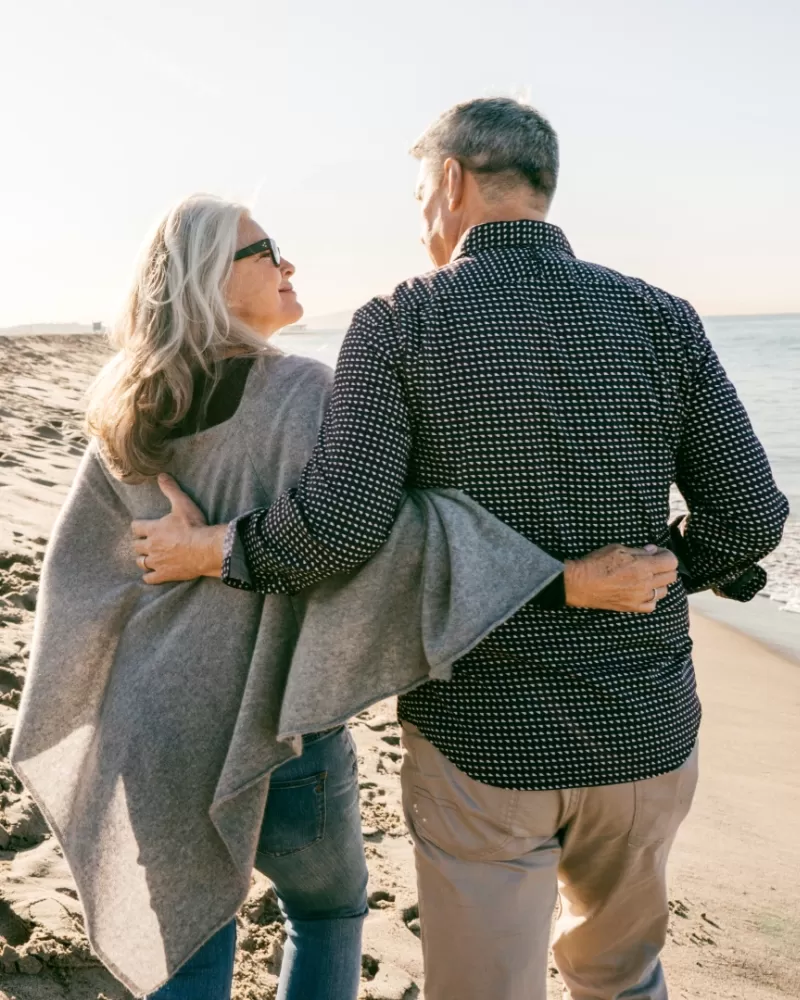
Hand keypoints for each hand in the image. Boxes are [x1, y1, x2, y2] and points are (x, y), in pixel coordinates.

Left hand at [131, 474, 227, 583]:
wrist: (205, 549)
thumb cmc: (194, 526)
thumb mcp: (182, 504)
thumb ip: (171, 490)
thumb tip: (161, 476)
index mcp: (153, 529)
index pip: (136, 527)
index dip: (138, 526)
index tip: (142, 527)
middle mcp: (151, 546)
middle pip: (136, 546)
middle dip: (140, 544)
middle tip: (147, 542)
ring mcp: (157, 562)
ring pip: (141, 562)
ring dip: (143, 559)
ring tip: (148, 558)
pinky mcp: (165, 574)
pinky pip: (150, 578)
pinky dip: (149, 576)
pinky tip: (152, 575)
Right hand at [564, 544, 678, 612]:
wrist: (580, 584)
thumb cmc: (596, 563)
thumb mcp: (617, 549)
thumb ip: (639, 551)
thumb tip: (653, 550)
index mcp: (643, 566)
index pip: (671, 562)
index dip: (666, 554)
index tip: (657, 553)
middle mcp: (645, 583)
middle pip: (671, 576)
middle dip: (665, 567)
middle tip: (654, 563)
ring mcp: (640, 597)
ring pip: (664, 591)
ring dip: (659, 583)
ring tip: (648, 577)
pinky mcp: (633, 607)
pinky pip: (652, 605)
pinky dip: (651, 598)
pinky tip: (643, 591)